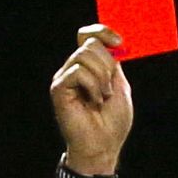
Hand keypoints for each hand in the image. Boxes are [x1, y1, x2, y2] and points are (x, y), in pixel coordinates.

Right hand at [50, 24, 133, 174]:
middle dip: (107, 65)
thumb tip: (112, 43)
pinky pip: (77, 72)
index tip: (119, 42)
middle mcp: (74, 69)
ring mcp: (64, 78)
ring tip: (101, 97)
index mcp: (89, 67)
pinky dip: (92, 86)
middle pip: (90, 44)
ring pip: (84, 56)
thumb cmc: (112, 122)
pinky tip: (93, 101)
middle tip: (109, 88)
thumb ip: (113, 63)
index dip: (102, 31)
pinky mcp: (58, 88)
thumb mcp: (120, 86)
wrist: (103, 145)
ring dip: (101, 77)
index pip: (88, 35)